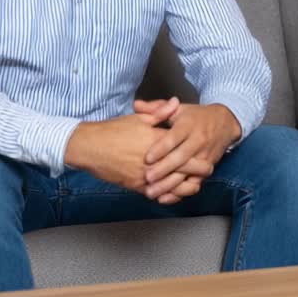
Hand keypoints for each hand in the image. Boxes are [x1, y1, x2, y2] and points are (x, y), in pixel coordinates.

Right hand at [64, 98, 211, 203]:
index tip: (208, 157)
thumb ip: (160, 112)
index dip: (198, 157)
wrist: (89, 147)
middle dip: (198, 172)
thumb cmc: (114, 130)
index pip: (184, 152)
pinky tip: (175, 193)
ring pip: (172, 187)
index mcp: (156, 141)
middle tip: (208, 170)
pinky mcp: (135, 186)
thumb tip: (176, 102)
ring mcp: (144, 175)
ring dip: (185, 187)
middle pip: (182, 171)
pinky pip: (156, 193)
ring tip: (195, 184)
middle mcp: (153, 161)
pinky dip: (167, 194)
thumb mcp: (138, 118)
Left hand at [140, 101, 240, 201]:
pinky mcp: (207, 167)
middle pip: (181, 158)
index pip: (174, 138)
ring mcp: (204, 156)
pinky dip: (181, 192)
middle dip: (164, 169)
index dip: (161, 148)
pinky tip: (165, 198)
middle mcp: (198, 141)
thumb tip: (136, 105)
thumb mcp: (178, 109)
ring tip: (152, 192)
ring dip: (170, 185)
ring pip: (188, 173)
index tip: (146, 158)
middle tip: (147, 178)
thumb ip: (156, 108)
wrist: (225, 123)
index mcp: (188, 125)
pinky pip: (195, 183)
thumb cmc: (196, 116)